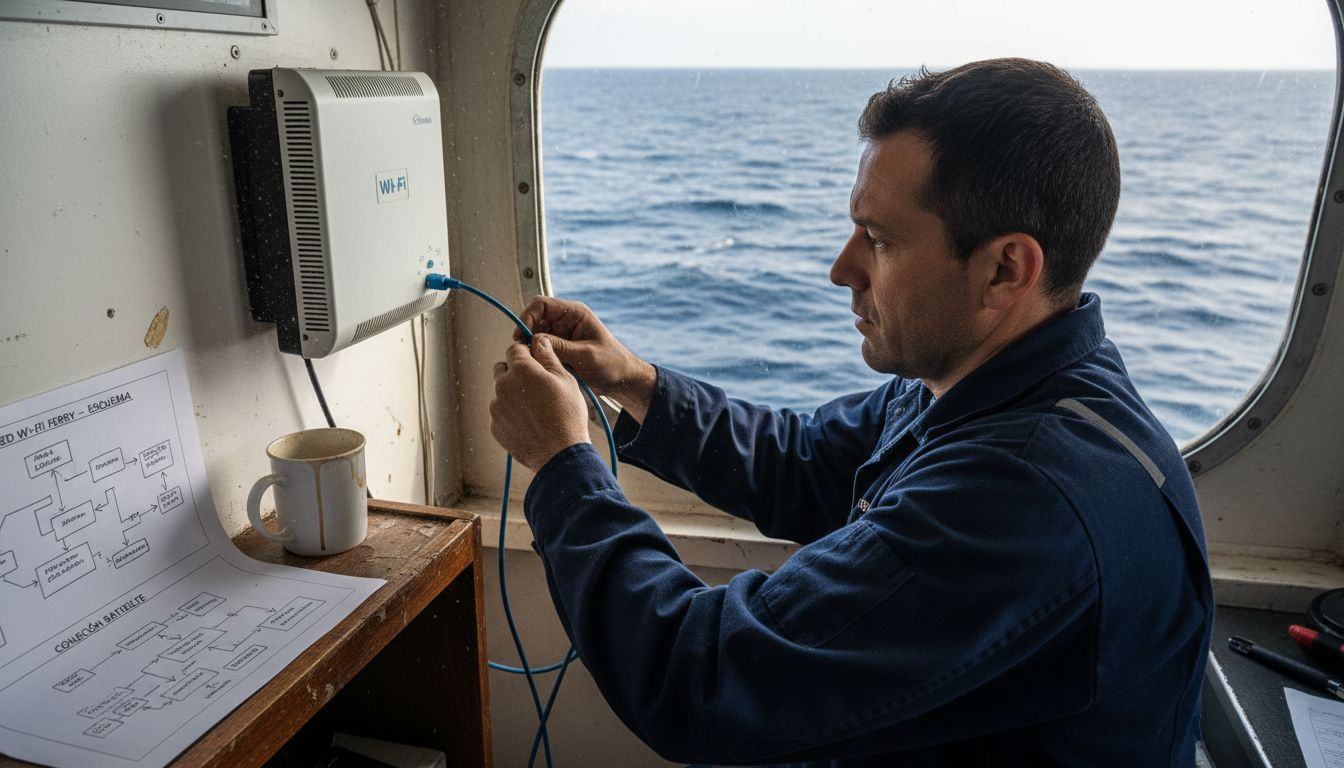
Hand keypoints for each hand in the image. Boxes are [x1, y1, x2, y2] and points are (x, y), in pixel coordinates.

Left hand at [490, 337, 591, 470]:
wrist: (559, 454)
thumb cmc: (567, 416)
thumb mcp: (566, 379)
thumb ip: (548, 356)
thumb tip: (539, 341)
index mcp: (521, 370)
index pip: (514, 349)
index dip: (527, 353)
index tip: (536, 362)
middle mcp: (503, 386)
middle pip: (502, 368)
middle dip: (516, 372)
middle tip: (536, 386)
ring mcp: (496, 407)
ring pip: (501, 391)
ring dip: (513, 393)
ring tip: (535, 408)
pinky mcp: (495, 425)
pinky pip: (501, 411)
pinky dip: (511, 413)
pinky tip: (529, 422)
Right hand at [516, 296, 656, 421]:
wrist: (622, 380)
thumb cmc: (612, 363)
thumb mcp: (586, 355)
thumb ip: (561, 347)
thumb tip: (533, 340)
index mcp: (575, 313)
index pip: (542, 304)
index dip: (527, 316)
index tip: (521, 335)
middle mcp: (565, 321)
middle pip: (534, 319)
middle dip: (526, 334)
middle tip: (523, 352)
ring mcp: (561, 335)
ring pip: (534, 335)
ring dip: (531, 347)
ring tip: (532, 362)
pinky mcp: (558, 349)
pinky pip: (540, 349)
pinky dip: (536, 356)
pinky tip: (538, 367)